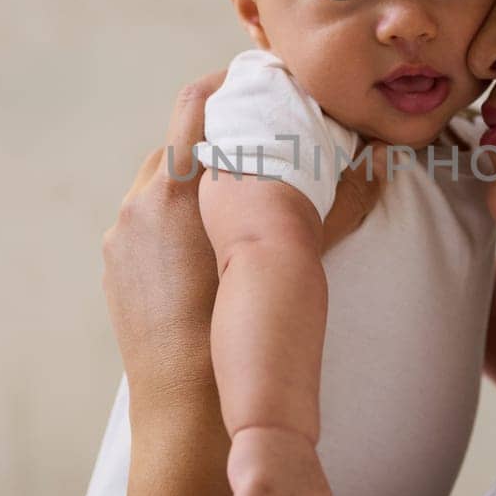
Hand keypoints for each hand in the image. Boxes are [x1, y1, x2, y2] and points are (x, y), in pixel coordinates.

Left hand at [101, 77, 390, 422]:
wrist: (186, 410)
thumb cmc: (238, 334)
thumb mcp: (295, 260)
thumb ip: (336, 204)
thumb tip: (378, 163)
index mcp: (175, 189)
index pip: (194, 103)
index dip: (225, 85)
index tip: (254, 88)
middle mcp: (139, 205)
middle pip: (175, 143)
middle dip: (213, 138)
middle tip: (256, 144)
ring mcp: (121, 239)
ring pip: (158, 187)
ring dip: (193, 183)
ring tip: (234, 200)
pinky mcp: (116, 269)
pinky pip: (145, 225)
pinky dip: (173, 221)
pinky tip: (205, 246)